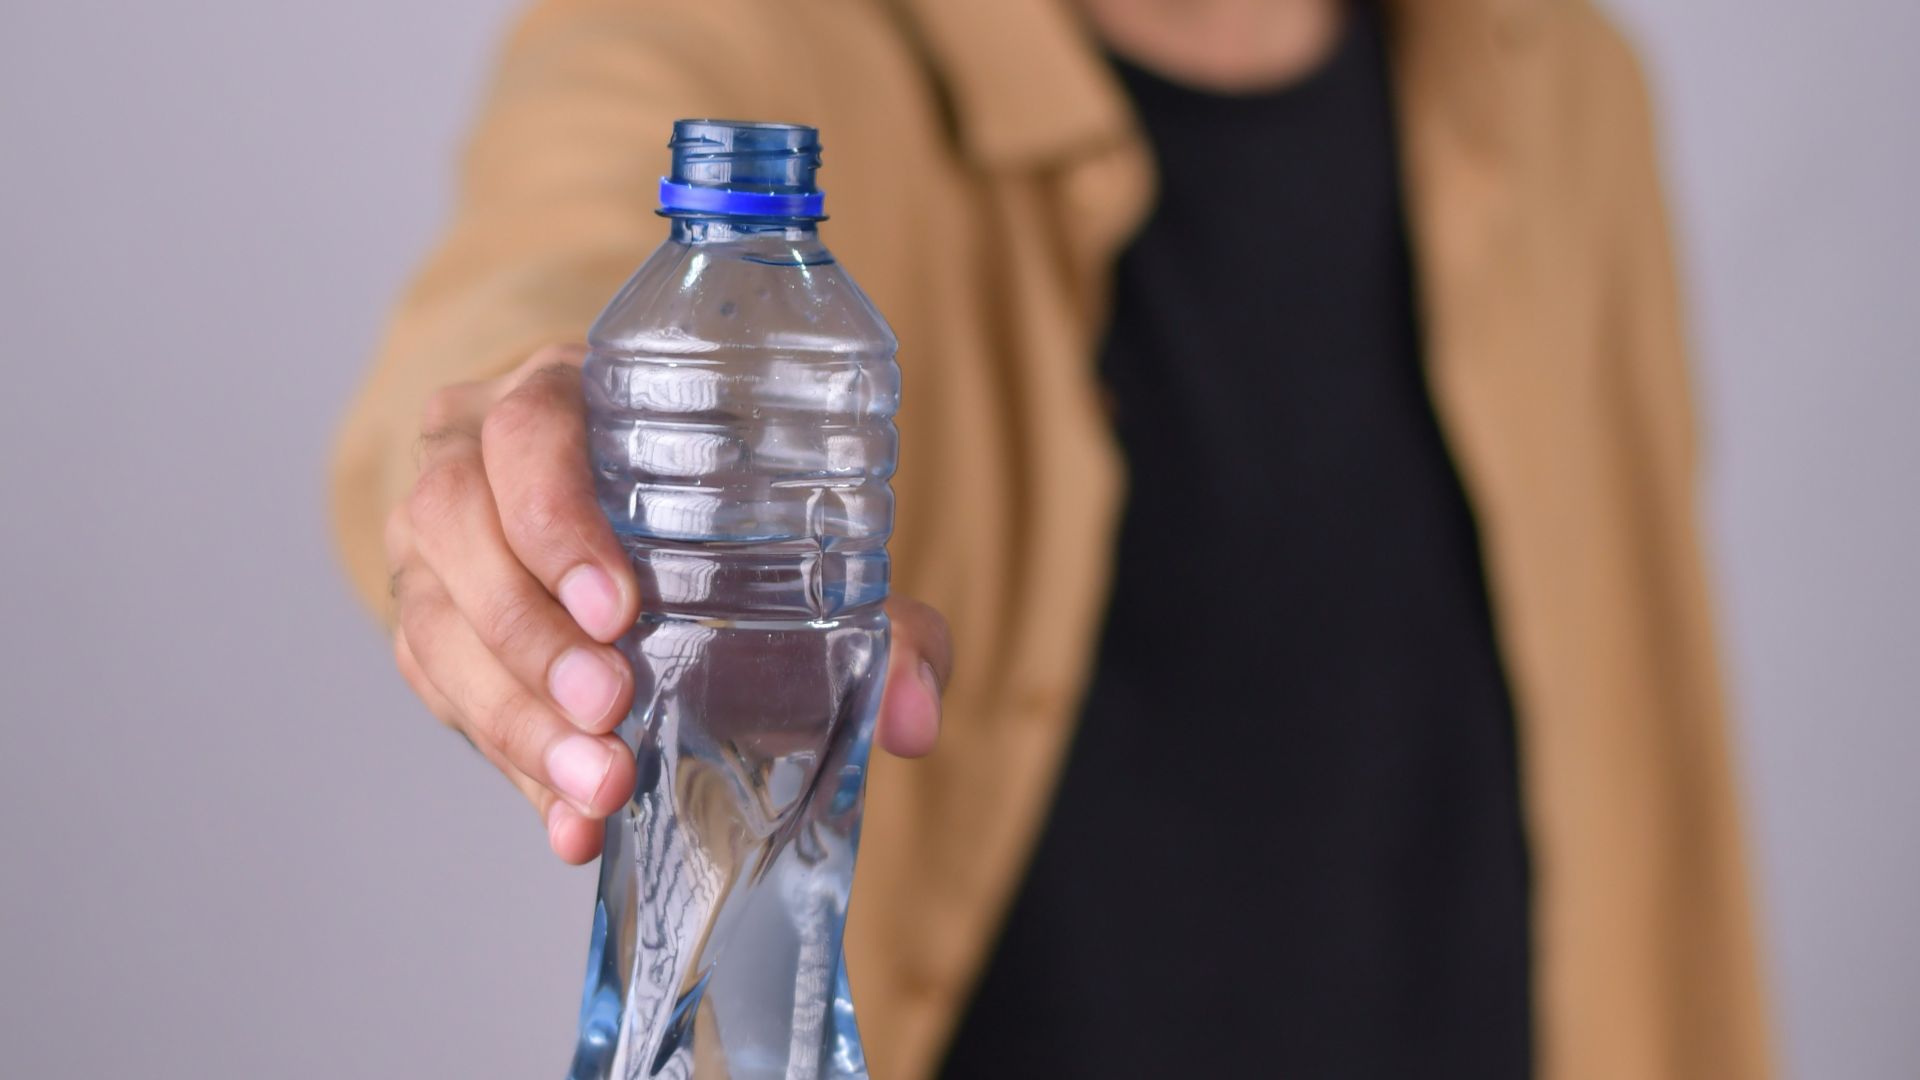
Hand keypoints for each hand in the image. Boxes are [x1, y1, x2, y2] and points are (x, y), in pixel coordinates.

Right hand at [385, 344, 951, 862]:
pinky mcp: (427, 619)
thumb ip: (876, 618)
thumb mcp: (787, 531)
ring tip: (600, 783)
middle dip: (533, 632)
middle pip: (457, 525)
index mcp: (559, 395)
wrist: (613, 519)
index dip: (560, 519)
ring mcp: (433, 540)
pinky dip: (510, 764)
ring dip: (516, 714)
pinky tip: (570, 822)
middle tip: (612, 707)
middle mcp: (470, 453)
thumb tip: (915, 717)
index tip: (619, 607)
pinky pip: (441, 691)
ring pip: (436, 619)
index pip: (529, 433)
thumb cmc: (715, 509)